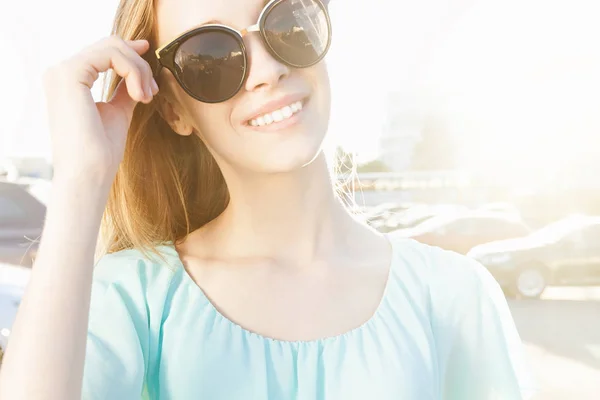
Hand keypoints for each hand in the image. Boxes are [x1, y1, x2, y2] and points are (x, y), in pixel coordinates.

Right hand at [43, 36, 158, 184]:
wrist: (89, 174)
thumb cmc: (101, 151)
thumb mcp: (117, 111)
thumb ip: (124, 90)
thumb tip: (138, 75)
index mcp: (68, 80)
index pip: (102, 51)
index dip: (131, 54)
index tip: (151, 67)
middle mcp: (60, 71)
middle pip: (110, 45)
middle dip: (140, 65)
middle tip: (153, 92)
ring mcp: (62, 71)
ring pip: (114, 48)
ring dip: (140, 70)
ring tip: (148, 97)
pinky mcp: (70, 73)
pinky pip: (112, 55)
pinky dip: (134, 72)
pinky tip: (141, 96)